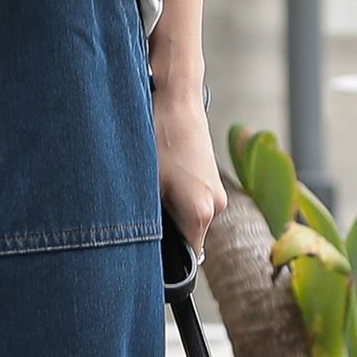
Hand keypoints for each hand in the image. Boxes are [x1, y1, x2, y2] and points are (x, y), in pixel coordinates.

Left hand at [151, 74, 227, 256]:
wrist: (177, 98)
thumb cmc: (158, 136)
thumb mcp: (145, 184)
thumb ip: (147, 221)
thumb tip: (140, 244)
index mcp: (201, 211)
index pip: (186, 256)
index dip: (166, 258)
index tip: (146, 252)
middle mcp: (216, 206)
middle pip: (188, 237)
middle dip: (167, 232)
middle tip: (142, 216)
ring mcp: (217, 193)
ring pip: (190, 219)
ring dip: (172, 214)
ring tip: (153, 192)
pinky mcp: (213, 181)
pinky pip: (194, 204)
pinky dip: (178, 199)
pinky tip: (163, 181)